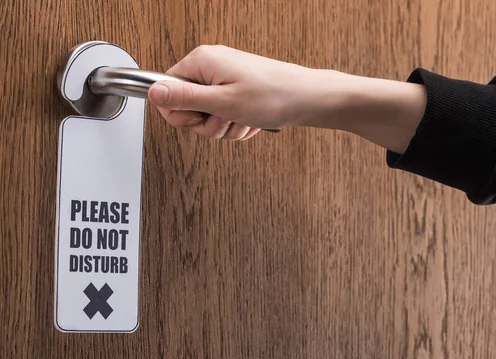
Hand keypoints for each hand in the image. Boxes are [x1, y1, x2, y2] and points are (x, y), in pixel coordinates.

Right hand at [149, 44, 426, 151]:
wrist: (308, 99)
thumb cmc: (273, 96)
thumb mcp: (222, 103)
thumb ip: (184, 99)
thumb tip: (152, 93)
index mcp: (202, 61)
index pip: (166, 90)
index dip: (182, 114)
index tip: (201, 119)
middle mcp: (212, 66)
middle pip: (188, 106)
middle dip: (208, 123)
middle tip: (227, 120)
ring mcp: (226, 77)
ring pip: (209, 114)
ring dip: (225, 126)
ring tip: (243, 120)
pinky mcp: (238, 89)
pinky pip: (226, 114)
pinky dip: (237, 123)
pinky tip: (251, 122)